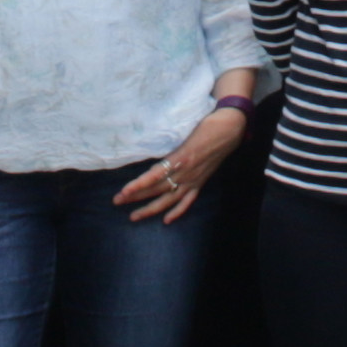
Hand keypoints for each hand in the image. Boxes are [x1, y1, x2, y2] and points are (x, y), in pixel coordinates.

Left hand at [119, 109, 243, 222]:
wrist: (229, 129)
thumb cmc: (206, 126)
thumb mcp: (186, 135)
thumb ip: (171, 151)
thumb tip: (154, 165)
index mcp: (180, 158)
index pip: (154, 176)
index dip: (139, 185)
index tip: (124, 192)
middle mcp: (185, 173)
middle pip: (157, 189)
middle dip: (136, 196)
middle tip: (117, 201)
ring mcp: (193, 180)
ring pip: (168, 199)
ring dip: (150, 209)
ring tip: (134, 216)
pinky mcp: (201, 182)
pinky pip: (188, 201)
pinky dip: (177, 211)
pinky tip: (166, 220)